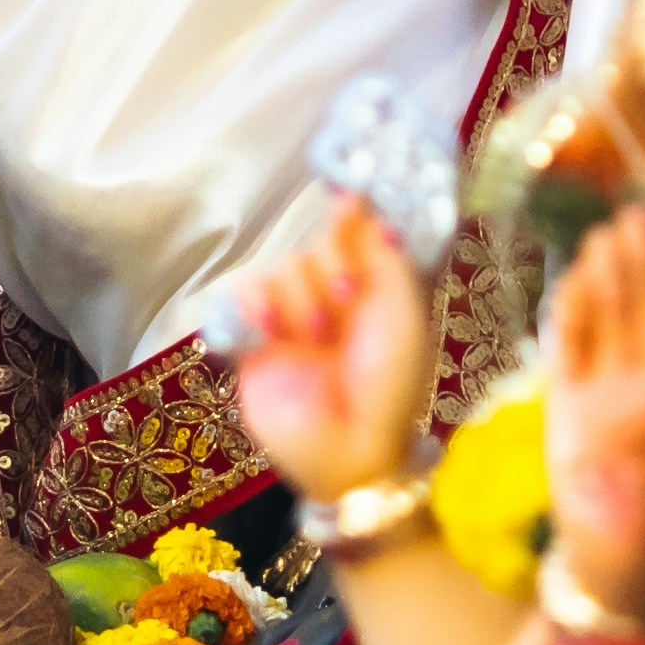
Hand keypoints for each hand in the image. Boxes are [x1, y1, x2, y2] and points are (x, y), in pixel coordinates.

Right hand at [227, 189, 440, 502]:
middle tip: (345, 297)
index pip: (352, 236)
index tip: (350, 197)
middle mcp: (329, 301)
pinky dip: (255, 304)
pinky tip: (272, 328)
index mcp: (370, 292)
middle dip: (330, 263)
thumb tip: (368, 204)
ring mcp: (290, 322)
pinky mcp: (253, 344)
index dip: (350, 216)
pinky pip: (241, 300)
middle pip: (315, 247)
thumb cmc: (391, 381)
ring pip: (281, 270)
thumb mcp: (403, 312)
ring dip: (300, 297)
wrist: (352, 447)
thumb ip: (384, 256)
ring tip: (314, 337)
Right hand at [541, 210, 644, 615]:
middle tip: (634, 213)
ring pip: (606, 317)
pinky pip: (570, 351)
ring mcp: (606, 390)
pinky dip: (571, 314)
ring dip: (604, 276)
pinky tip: (574, 278)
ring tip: (604, 234)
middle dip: (639, 259)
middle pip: (641, 303)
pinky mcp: (570, 409)